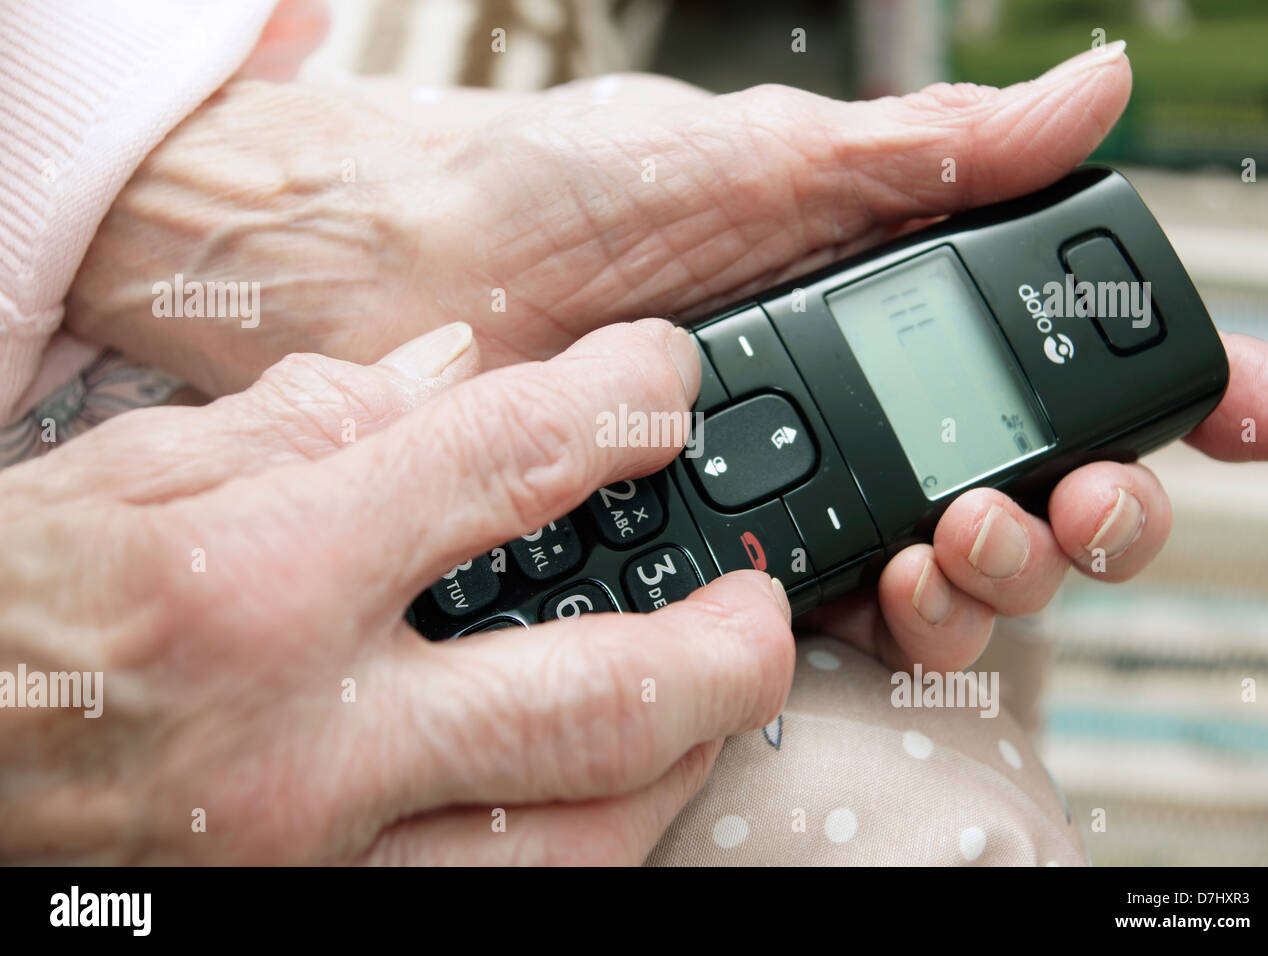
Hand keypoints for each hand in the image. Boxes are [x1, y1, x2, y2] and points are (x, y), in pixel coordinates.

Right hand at [0, 321, 794, 863]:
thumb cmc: (11, 617)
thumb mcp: (132, 475)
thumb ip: (312, 423)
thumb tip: (458, 381)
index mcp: (256, 582)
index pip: (505, 461)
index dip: (619, 401)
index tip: (663, 384)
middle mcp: (302, 741)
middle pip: (602, 697)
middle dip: (727, 642)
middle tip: (760, 601)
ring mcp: (315, 858)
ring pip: (579, 839)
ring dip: (681, 763)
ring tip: (708, 697)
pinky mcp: (312, 917)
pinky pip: (495, 895)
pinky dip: (577, 836)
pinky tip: (595, 784)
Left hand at [65, 43, 1147, 670]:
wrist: (408, 275)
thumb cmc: (560, 196)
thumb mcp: (754, 154)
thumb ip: (923, 154)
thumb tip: (1089, 85)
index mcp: (885, 306)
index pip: (1064, 358)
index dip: (1173, 394)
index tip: (1259, 418)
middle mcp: (856, 405)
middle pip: (1035, 488)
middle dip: (1091, 513)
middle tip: (1065, 501)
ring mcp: (797, 490)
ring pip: (955, 573)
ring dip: (1001, 578)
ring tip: (965, 540)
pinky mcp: (726, 560)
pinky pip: (839, 619)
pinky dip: (891, 622)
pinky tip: (889, 593)